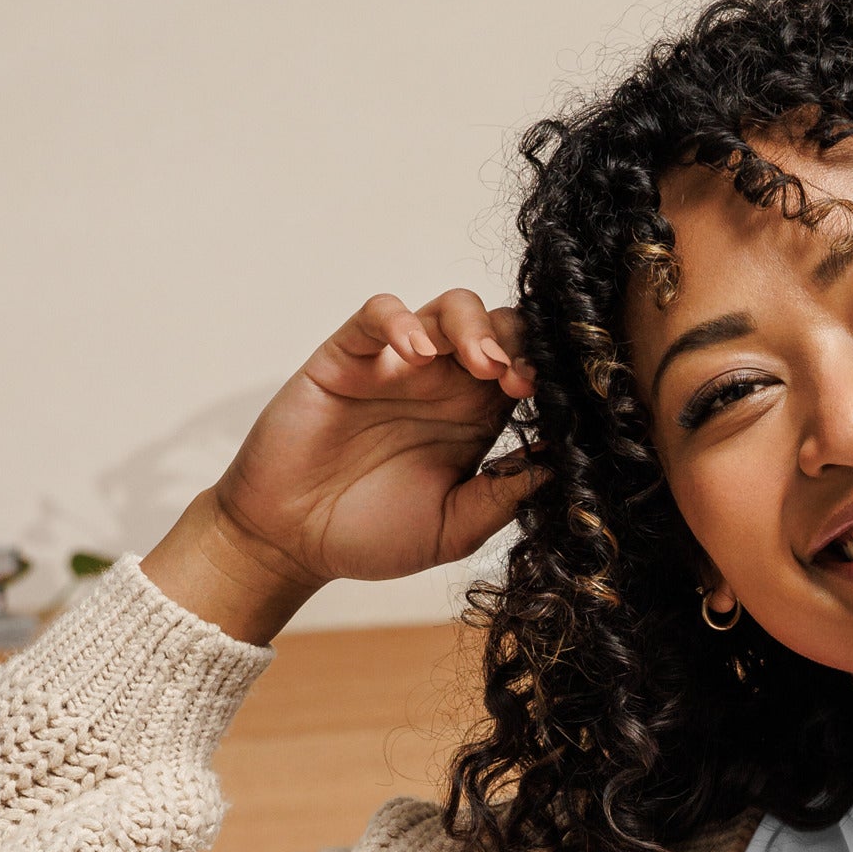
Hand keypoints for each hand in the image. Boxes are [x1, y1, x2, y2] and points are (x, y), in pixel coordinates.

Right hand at [147, 289, 539, 641]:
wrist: (292, 542)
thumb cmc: (371, 536)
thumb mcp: (453, 529)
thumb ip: (501, 498)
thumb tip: (560, 467)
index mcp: (475, 421)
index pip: (525, 372)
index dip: (544, 375)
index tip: (550, 402)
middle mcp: (443, 385)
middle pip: (498, 328)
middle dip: (519, 343)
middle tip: (519, 380)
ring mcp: (396, 366)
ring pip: (448, 309)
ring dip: (474, 326)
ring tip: (482, 364)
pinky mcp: (348, 356)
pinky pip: (378, 314)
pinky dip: (401, 321)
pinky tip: (414, 353)